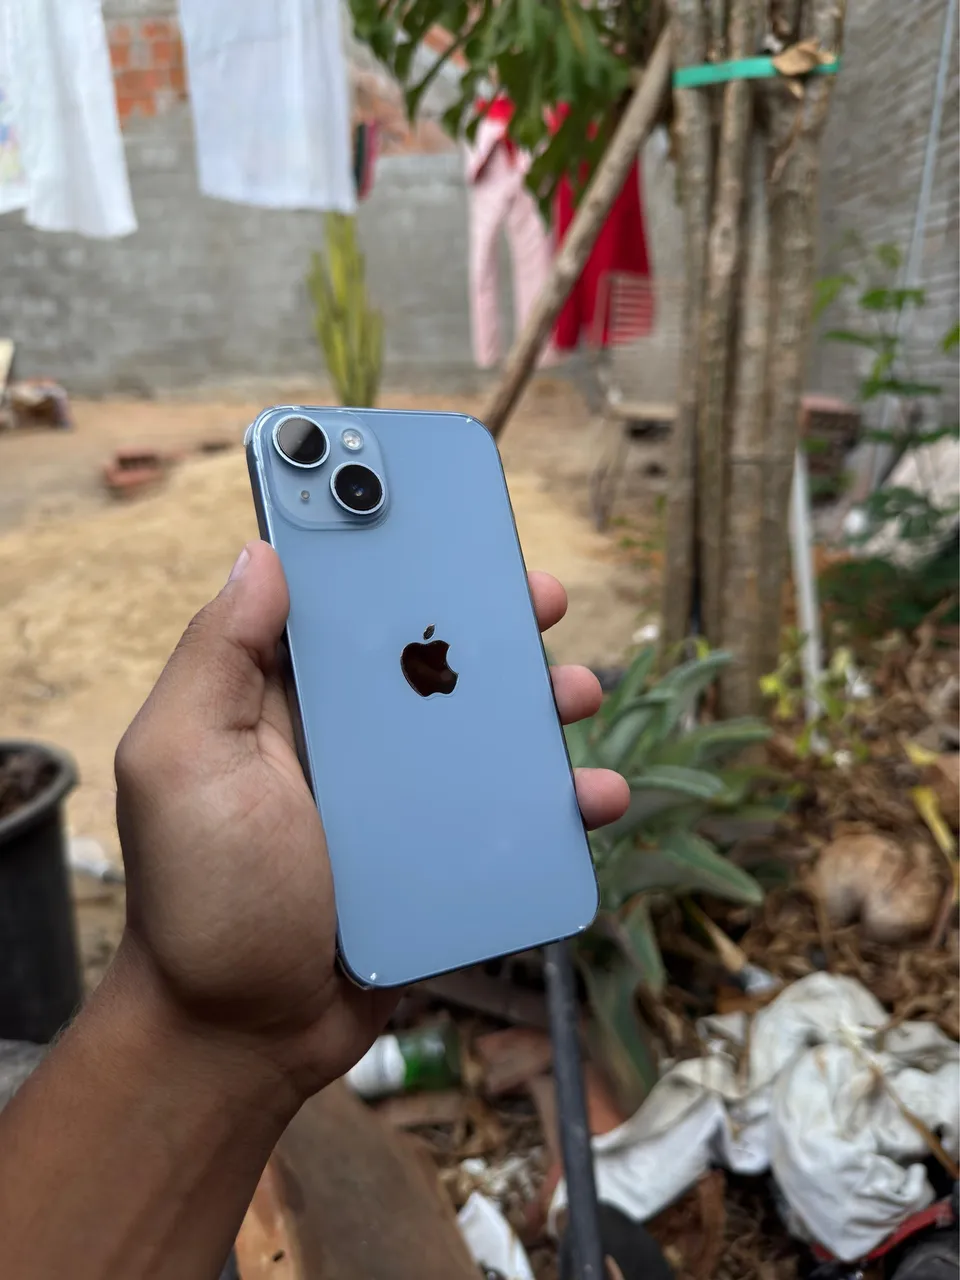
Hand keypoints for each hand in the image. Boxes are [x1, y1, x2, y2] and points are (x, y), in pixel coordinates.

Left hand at [115, 540, 628, 1099]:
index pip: (343, 605)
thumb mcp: (181, 763)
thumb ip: (216, 658)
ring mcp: (400, 795)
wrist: (245, 1032)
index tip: (435, 513)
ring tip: (574, 692)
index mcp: (285, 700)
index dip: (387, 553)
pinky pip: (511, 809)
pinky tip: (590, 794)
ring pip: (484, 725)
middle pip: (432, 653)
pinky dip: (556, 798)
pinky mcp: (442, 852)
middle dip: (487, 617)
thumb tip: (261, 551)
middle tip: (537, 595)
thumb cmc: (203, 897)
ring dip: (539, 698)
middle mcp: (348, 735)